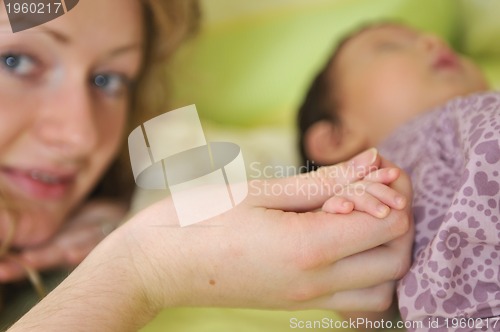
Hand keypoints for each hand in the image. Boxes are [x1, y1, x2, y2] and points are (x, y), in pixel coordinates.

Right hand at [9, 149, 413, 331]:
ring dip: (386, 252)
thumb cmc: (201, 218)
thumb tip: (374, 162)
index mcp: (307, 248)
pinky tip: (344, 245)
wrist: (159, 264)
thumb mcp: (262, 191)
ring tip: (360, 218)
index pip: (388, 224)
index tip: (375, 170)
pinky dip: (367, 275)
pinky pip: (355, 302)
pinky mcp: (297, 304)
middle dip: (399, 220)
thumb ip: (324, 181)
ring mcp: (307, 300)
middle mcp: (315, 283)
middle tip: (373, 190)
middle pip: (396, 259)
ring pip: (383, 289)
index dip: (392, 192)